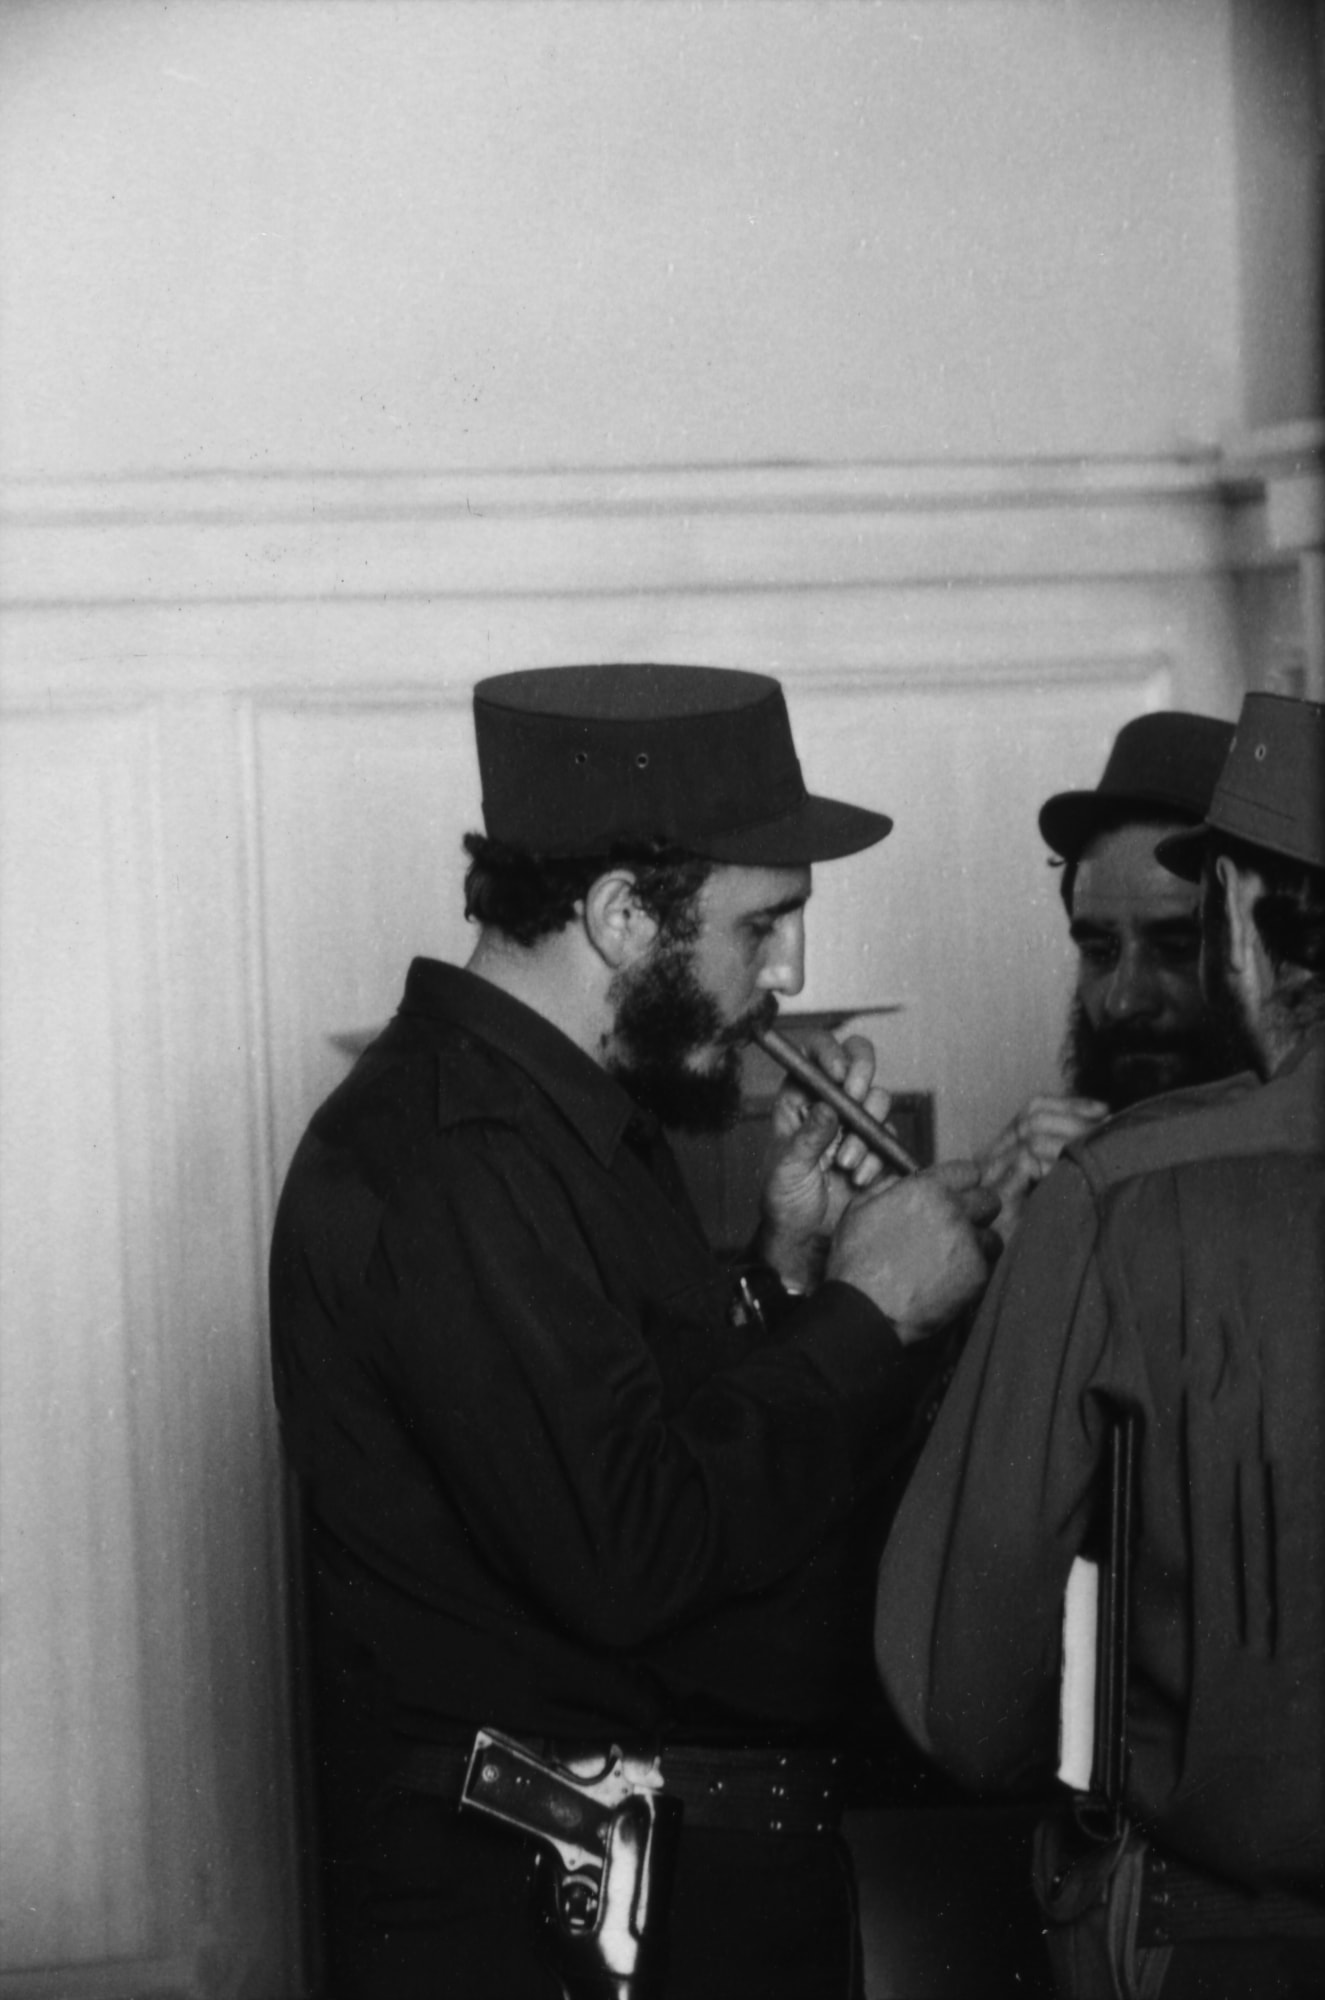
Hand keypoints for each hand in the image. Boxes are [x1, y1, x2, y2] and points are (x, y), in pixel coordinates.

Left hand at [756, 1031, 891, 1291]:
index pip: (814, 1053)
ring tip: (844, 1163)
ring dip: (864, 1129)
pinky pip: (889, 1138)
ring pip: (877, 1099)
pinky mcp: (877, 1148)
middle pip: (857, 1062)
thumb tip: (827, 1107)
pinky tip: (859, 1178)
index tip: (837, 1073)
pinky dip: (877, 1157)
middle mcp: (830, 1103)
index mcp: (798, 1098)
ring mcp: (855, 1124)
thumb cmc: (784, 1200)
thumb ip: (808, 1138)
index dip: (830, 1051)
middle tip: (855, 1097)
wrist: (805, 1238)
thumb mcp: (787, 1168)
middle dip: (861, 1075)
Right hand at [826, 1161, 1001, 1343]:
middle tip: (961, 1227)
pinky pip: (987, 1267)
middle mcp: (954, 1211)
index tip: (957, 1196)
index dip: (962, 1184)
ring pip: (993, 1236)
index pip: (968, 1172)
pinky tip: (952, 1280)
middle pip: (989, 1200)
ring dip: (978, 1245)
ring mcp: (969, 1243)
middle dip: (978, 1211)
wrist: (866, 1308)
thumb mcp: (859, 1209)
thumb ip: (887, 1187)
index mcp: (927, 1189)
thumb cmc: (856, 1260)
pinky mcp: (977, 1275)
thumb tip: (905, 1180)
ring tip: (956, 1259)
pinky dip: (973, 1273)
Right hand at [976, 1095, 1106, 1243]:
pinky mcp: (995, 1196)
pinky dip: (1057, 1160)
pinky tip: (1081, 1172)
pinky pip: (1027, 1159)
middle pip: (1031, 1114)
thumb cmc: (1054, 1237)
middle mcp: (992, 1159)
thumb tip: (1104, 1121)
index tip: (1105, 1111)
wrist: (1030, 1283)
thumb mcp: (1063, 1186)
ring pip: (1030, 1131)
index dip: (1070, 1104)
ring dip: (1071, 1135)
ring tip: (1100, 1145)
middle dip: (1075, 1116)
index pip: (1033, 1108)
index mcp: (1007, 1152)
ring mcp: (990, 1177)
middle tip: (1110, 1127)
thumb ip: (1069, 1156)